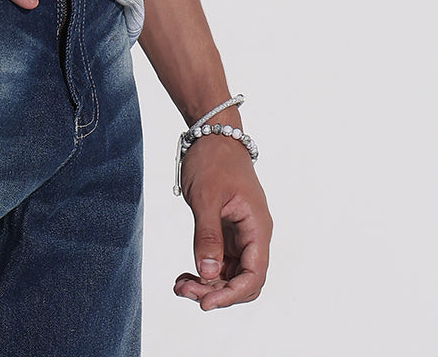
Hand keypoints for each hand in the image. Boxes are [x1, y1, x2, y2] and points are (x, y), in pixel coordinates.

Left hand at [174, 135, 271, 309]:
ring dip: (208, 284)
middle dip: (217, 291)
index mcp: (257, 227)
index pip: (254, 275)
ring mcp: (240, 234)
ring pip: (230, 273)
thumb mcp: (207, 197)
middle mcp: (253, 235)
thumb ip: (208, 236)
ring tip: (180, 285)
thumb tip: (209, 274)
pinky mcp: (227, 231)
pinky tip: (185, 275)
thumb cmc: (213, 160)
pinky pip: (220, 261)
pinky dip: (204, 270)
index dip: (232, 294)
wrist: (212, 134)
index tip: (205, 302)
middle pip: (243, 280)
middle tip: (185, 290)